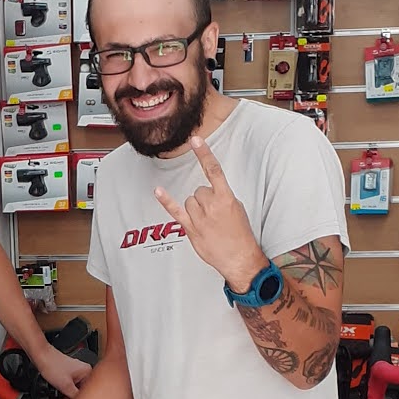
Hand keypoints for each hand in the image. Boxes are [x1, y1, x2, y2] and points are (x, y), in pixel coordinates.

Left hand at [34, 347, 91, 398]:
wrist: (41, 356)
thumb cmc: (52, 365)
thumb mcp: (66, 386)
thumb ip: (75, 397)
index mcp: (87, 372)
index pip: (86, 392)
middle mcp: (83, 371)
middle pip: (80, 391)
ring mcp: (75, 372)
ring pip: (74, 389)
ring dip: (68, 397)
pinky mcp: (67, 373)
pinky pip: (69, 385)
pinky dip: (65, 391)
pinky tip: (61, 396)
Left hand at [153, 135, 265, 290]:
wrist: (239, 258)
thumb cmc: (241, 235)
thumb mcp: (238, 209)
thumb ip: (223, 197)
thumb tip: (212, 193)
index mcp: (226, 198)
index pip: (214, 170)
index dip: (204, 154)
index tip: (196, 140)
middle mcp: (212, 206)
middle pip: (199, 190)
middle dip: (205, 199)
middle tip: (214, 215)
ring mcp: (200, 217)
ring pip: (189, 201)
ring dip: (196, 208)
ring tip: (208, 222)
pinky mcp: (191, 229)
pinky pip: (175, 211)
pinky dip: (166, 201)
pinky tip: (158, 191)